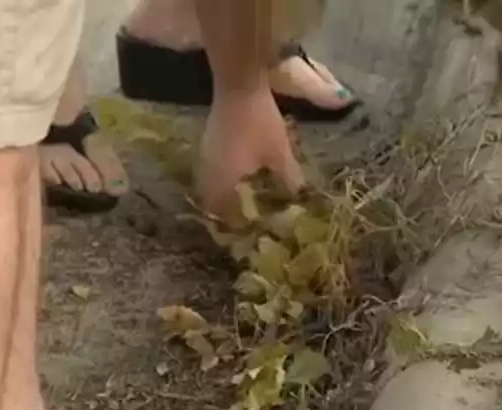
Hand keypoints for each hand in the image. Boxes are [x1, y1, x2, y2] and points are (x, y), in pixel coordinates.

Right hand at [198, 86, 305, 215]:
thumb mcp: (280, 154)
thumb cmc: (259, 124)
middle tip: (250, 217)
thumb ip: (288, 180)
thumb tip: (297, 200)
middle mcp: (207, 176)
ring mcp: (204, 160)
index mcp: (222, 183)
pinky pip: (213, 174)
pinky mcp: (207, 147)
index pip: (223, 216)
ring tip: (247, 199)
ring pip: (211, 188)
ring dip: (226, 196)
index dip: (235, 227)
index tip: (250, 231)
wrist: (239, 87)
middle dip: (230, 213)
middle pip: (213, 205)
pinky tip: (241, 176)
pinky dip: (224, 181)